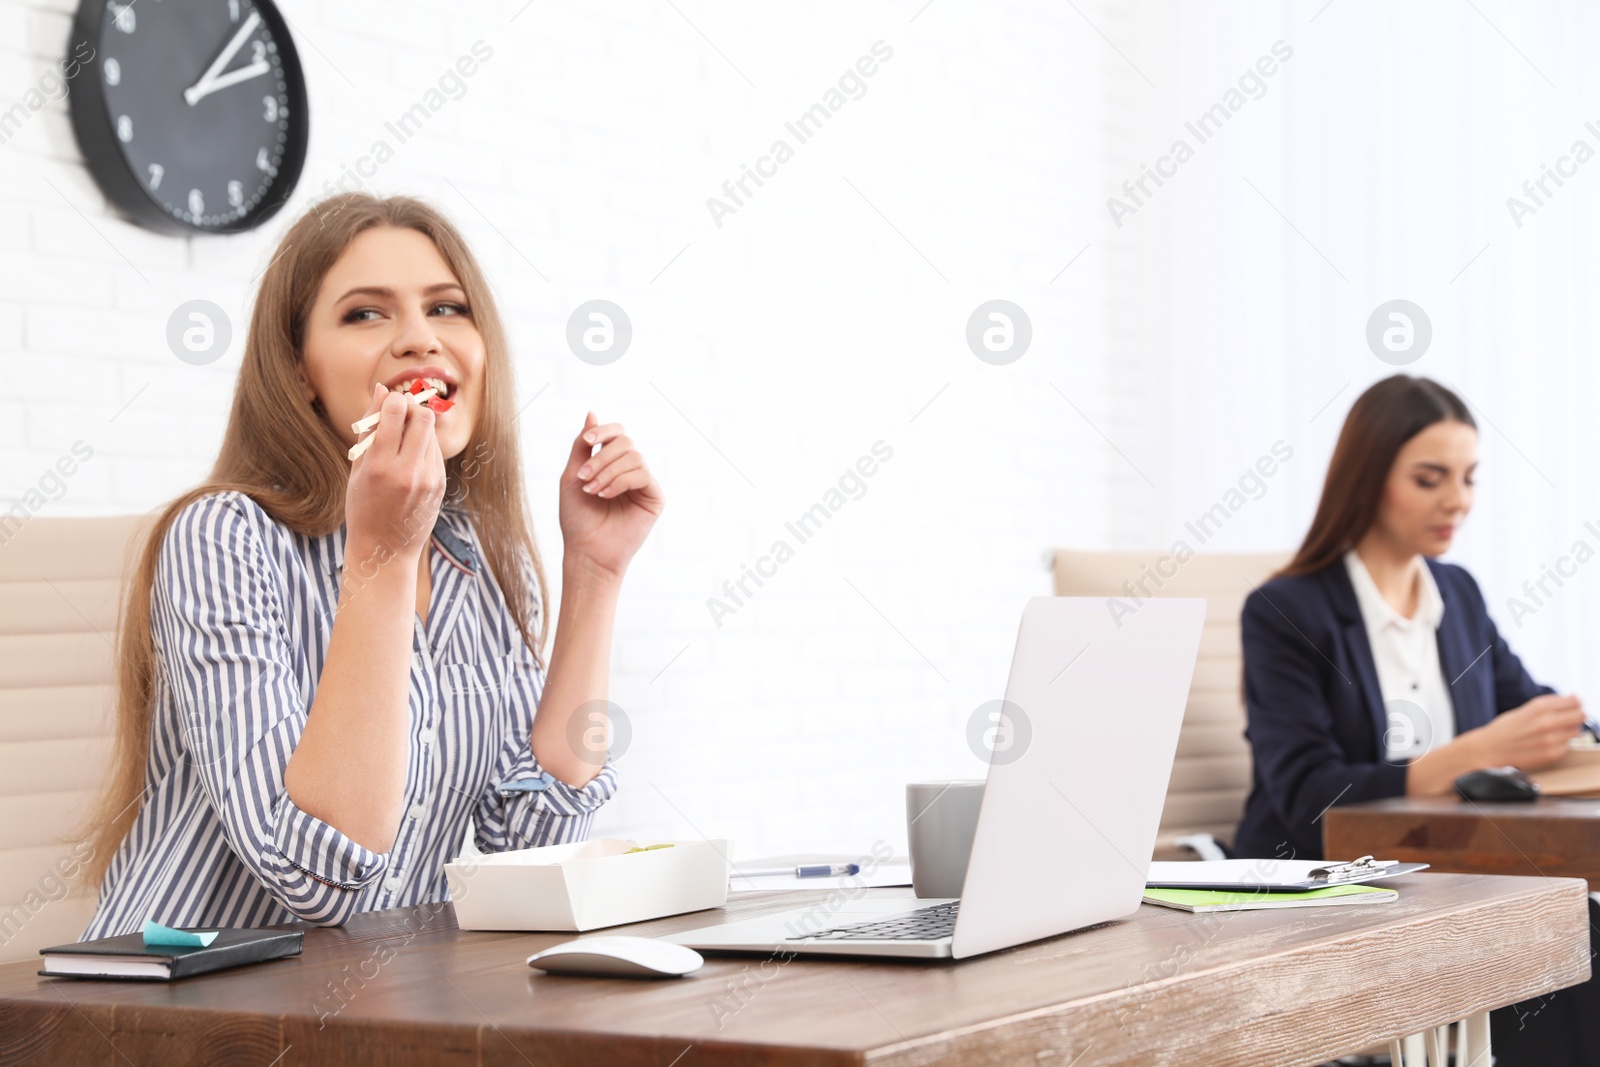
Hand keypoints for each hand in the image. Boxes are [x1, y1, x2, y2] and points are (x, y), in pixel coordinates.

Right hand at [345, 384, 444, 561]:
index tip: (388, 405)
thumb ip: (370, 427)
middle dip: (412, 409)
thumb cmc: (362, 506)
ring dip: (418, 428)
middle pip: (423, 417)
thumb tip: (382, 389)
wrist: (385, 551)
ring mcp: (428, 479)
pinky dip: (423, 447)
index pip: (397, 412)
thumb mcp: (357, 468)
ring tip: (401, 442)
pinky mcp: (440, 485)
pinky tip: (409, 461)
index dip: (394, 401)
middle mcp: (408, 472)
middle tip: (399, 417)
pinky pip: (435, 451)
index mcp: (380, 466)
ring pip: (432, 433)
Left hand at [558, 412, 662, 580]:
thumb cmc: (577, 519)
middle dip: (602, 457)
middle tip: (584, 478)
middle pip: (626, 442)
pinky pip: (642, 474)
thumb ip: (582, 446)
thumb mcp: (572, 476)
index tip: (588, 442)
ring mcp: (644, 484)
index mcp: (613, 464)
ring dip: (608, 471)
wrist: (586, 552)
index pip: (617, 434)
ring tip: (593, 491)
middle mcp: (630, 471)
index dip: (604, 431)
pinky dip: (621, 481)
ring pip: (634, 457)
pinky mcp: (655, 498)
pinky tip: (605, 495)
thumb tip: (592, 413)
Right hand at [1469, 693, 1586, 770]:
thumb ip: (1548, 706)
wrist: (1489, 749)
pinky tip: (1547, 743)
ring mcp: (1551, 739)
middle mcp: (1547, 722)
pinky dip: (1561, 744)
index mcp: (1540, 707)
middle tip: (1569, 718)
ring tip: (1554, 732)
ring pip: (1577, 731)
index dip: (1575, 703)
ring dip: (1569, 730)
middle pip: (1581, 715)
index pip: (1575, 700)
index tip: (1572, 705)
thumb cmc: (1505, 728)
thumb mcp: (1525, 709)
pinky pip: (1568, 746)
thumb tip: (1572, 702)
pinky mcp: (1551, 754)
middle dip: (1576, 715)